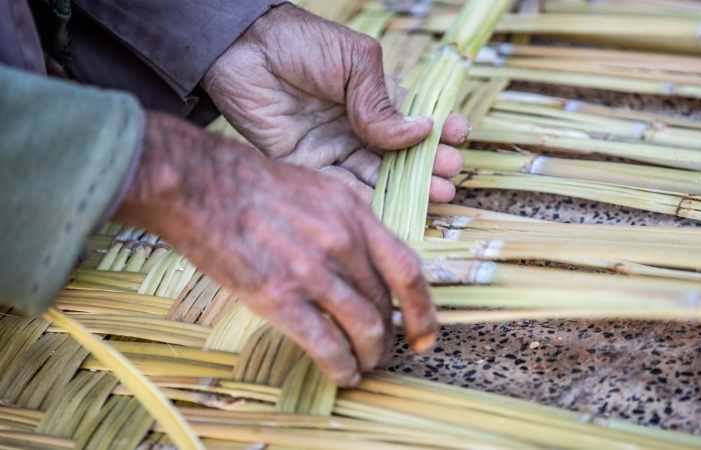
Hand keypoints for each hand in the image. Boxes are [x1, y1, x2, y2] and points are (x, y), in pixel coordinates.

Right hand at [115, 111, 437, 386]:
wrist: (200, 184)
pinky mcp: (280, 297)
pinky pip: (327, 344)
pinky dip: (341, 367)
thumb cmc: (253, 184)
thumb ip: (349, 224)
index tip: (426, 333)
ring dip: (369, 355)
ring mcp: (313, 270)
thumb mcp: (318, 189)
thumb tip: (366, 262)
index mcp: (355, 213)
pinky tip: (342, 374)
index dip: (424, 309)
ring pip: (364, 328)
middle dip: (388, 335)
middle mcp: (343, 242)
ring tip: (363, 364)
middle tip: (381, 349)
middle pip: (384, 304)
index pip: (408, 270)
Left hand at [200, 3, 467, 202]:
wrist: (239, 49)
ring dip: (405, 187)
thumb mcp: (353, 61)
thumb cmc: (300, 43)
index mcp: (373, 97)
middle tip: (449, 175)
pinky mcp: (304, 165)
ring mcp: (332, 147)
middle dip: (428, 165)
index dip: (439, 130)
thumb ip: (381, 102)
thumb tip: (417, 133)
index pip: (414, 119)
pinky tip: (390, 202)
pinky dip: (365, 198)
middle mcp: (356, 127)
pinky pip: (339, 187)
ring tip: (435, 195)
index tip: (458, 136)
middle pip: (399, 155)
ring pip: (375, 176)